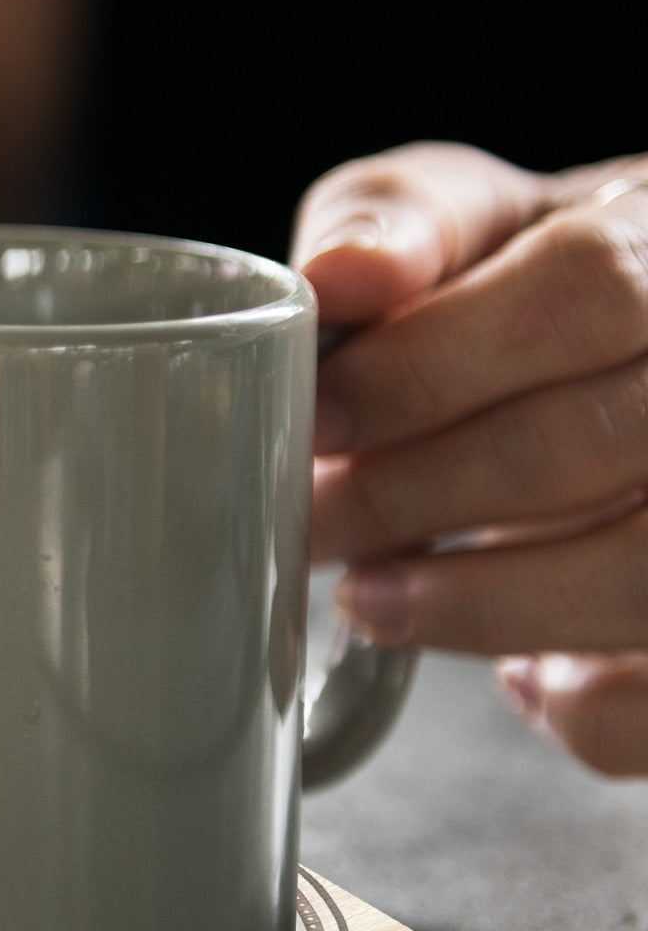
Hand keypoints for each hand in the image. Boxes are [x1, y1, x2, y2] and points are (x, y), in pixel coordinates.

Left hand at [294, 141, 647, 774]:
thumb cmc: (544, 291)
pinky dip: (594, 709)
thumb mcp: (483, 223)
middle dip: (417, 495)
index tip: (318, 421)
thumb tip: (338, 275)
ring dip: (486, 605)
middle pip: (591, 442)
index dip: (427, 368)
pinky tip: (527, 679)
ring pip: (644, 574)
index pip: (578, 293)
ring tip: (375, 603)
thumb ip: (408, 222)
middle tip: (315, 525)